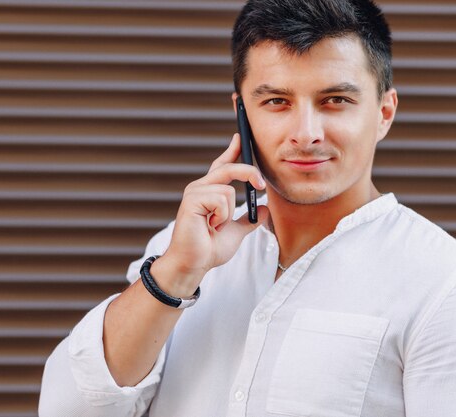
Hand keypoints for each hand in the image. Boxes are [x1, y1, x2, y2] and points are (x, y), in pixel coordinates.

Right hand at [152, 133, 268, 296]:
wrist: (194, 264)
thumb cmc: (209, 249)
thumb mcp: (236, 232)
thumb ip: (249, 219)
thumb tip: (264, 209)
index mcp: (209, 193)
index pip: (221, 165)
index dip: (232, 151)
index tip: (240, 137)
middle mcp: (200, 188)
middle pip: (228, 168)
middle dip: (249, 173)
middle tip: (262, 184)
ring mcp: (194, 193)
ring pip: (228, 190)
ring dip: (227, 213)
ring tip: (215, 226)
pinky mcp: (191, 200)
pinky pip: (221, 199)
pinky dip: (221, 216)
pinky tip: (210, 226)